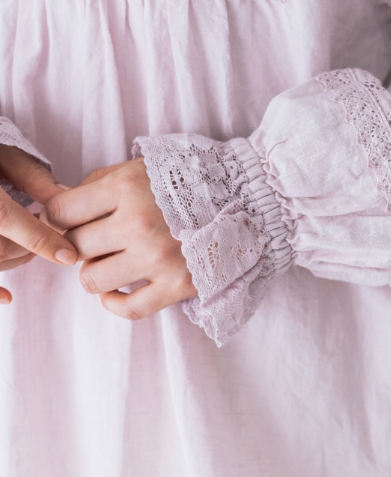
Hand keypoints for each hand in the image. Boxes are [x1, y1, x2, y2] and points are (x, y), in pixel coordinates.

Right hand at [0, 144, 77, 303]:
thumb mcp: (1, 155)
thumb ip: (30, 176)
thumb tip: (63, 196)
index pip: (6, 218)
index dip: (40, 239)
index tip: (69, 256)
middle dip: (28, 247)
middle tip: (49, 237)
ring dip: (12, 260)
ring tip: (26, 246)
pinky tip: (8, 297)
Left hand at [43, 159, 195, 320]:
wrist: (247, 199)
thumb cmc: (189, 179)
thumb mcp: (142, 167)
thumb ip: (100, 183)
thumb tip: (60, 205)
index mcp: (126, 187)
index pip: (60, 211)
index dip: (58, 216)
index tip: (70, 220)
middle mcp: (138, 223)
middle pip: (75, 246)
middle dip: (80, 243)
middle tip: (99, 239)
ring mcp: (157, 258)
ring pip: (91, 280)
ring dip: (96, 272)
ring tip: (112, 262)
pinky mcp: (177, 285)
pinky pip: (128, 309)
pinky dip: (114, 303)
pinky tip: (117, 291)